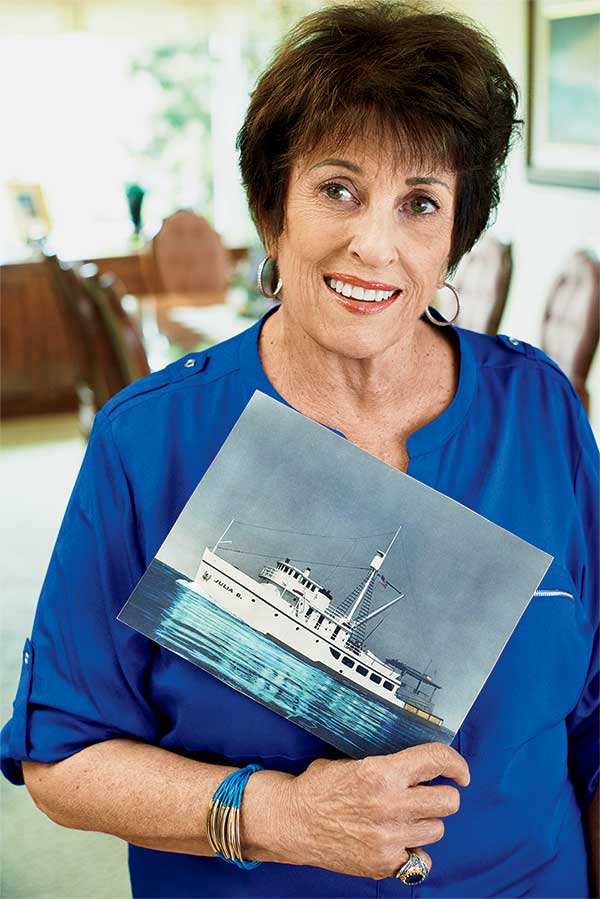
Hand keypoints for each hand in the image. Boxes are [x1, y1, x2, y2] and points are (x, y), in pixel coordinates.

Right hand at [283, 742, 469, 879]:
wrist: (292, 821)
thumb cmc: (320, 787)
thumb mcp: (355, 763)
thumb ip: (389, 766)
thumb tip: (420, 766)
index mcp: (383, 772)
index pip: (436, 761)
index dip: (455, 763)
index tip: (459, 771)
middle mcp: (391, 805)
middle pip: (448, 801)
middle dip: (443, 795)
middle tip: (430, 794)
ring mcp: (389, 838)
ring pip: (437, 829)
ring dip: (426, 822)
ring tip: (407, 817)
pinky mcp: (384, 863)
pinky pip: (421, 860)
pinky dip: (415, 852)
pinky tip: (400, 842)